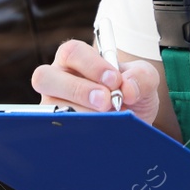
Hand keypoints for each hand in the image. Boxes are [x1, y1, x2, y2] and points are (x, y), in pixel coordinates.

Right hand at [31, 38, 164, 124]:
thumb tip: (127, 88)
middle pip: (45, 76)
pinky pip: (56, 133)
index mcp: (75, 59)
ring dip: (81, 114)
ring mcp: (53, 107)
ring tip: (107, 121)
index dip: (91, 65)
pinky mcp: (56, 131)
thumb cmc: (131, 94)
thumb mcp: (144, 80)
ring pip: (51, 108)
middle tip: (106, 101)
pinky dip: (79, 134)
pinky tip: (99, 137)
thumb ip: (142, 76)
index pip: (72, 52)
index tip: (114, 80)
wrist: (132, 126)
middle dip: (78, 89)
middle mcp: (57, 80)